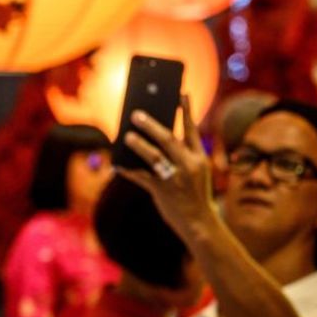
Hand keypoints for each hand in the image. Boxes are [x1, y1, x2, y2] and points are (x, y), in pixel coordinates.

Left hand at [116, 94, 218, 240]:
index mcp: (199, 158)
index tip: (180, 93)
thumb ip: (181, 156)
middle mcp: (189, 166)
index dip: (186, 111)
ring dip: (138, 144)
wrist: (200, 223)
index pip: (192, 130)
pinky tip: (116, 164)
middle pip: (168, 139)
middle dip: (151, 125)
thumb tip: (154, 138)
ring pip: (153, 156)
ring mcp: (175, 178)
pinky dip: (127, 169)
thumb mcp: (196, 173)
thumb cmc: (194, 194)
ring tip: (125, 136)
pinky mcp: (162, 191)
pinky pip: (140, 176)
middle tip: (135, 114)